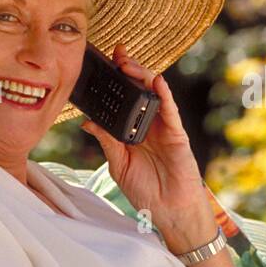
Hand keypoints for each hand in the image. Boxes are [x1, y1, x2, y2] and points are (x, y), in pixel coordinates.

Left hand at [79, 43, 215, 248]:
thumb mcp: (118, 164)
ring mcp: (164, 128)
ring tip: (128, 64)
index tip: (101, 64)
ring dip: (142, 76)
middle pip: (139, 89)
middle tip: (115, 54)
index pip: (123, 99)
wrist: (168, 212)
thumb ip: (106, 141)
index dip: (115, 80)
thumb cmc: (146, 191)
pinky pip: (171, 110)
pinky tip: (156, 81)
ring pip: (155, 94)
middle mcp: (149, 124)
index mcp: (133, 130)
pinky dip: (164, 95)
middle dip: (128, 69)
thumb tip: (87, 121)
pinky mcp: (177, 135)